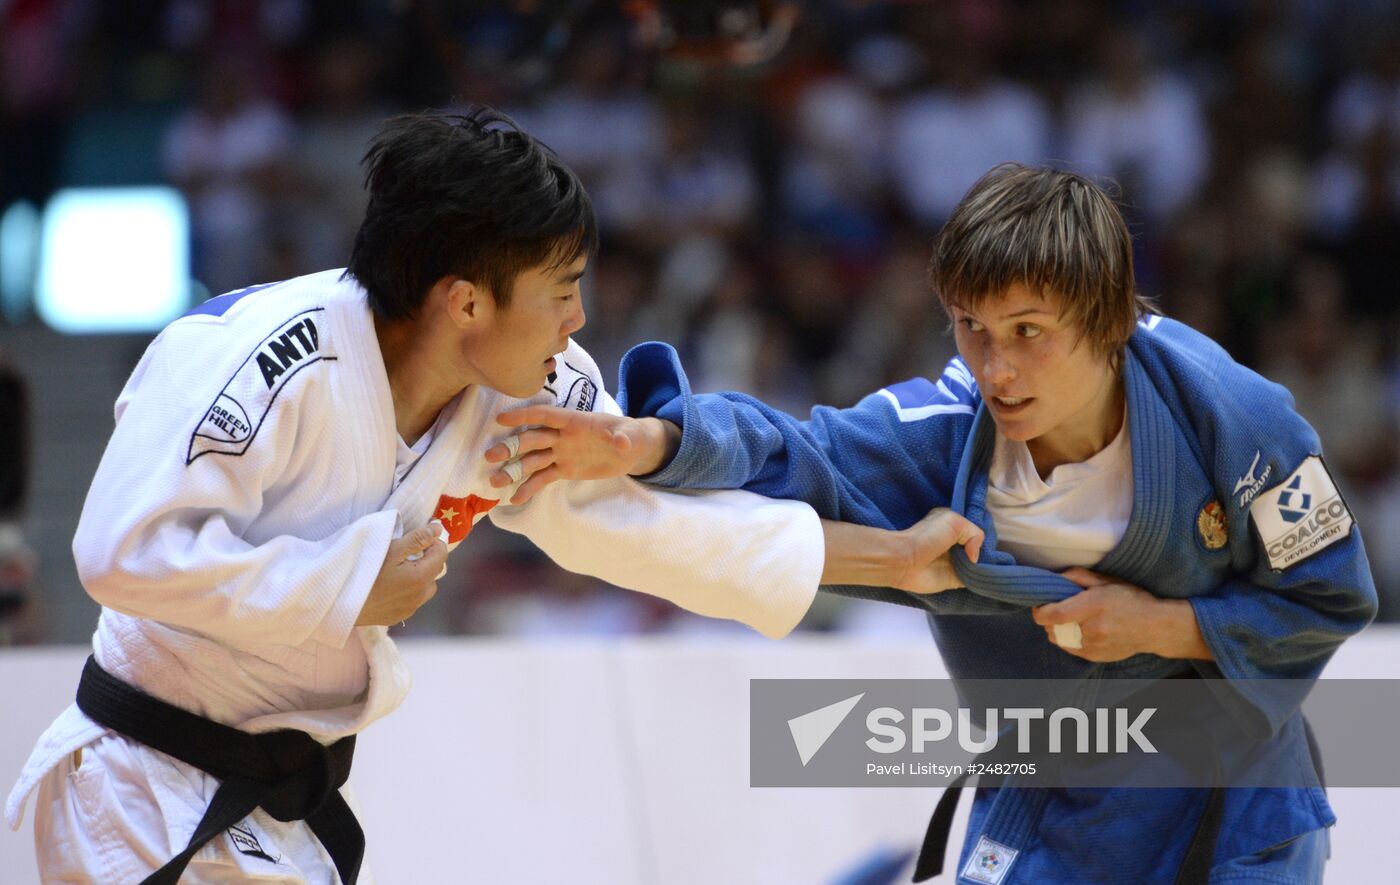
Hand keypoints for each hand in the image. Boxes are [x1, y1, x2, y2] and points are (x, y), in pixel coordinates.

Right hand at [355, 522, 448, 625]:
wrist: (341, 601)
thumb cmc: (366, 570)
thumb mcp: (391, 549)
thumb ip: (417, 539)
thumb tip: (438, 529)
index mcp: (422, 577)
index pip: (441, 554)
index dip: (433, 542)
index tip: (419, 538)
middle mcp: (421, 595)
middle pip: (435, 572)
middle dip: (427, 559)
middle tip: (406, 553)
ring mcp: (411, 608)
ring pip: (425, 588)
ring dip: (419, 577)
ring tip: (399, 570)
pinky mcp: (399, 616)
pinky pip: (413, 600)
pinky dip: (409, 591)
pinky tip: (391, 586)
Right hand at [485, 405, 678, 504]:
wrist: (632, 450)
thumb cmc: (630, 435)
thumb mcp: (631, 435)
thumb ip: (624, 437)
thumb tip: (622, 441)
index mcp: (574, 421)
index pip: (545, 415)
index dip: (524, 416)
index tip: (501, 419)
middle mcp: (562, 436)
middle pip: (531, 439)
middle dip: (511, 446)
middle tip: (490, 456)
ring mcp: (561, 453)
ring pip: (532, 461)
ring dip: (513, 470)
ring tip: (495, 482)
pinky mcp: (564, 470)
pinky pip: (543, 479)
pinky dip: (529, 488)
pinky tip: (515, 499)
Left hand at [893, 508, 983, 595]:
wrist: (905, 560)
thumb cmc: (926, 537)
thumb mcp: (954, 521)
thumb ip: (975, 533)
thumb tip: (974, 557)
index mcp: (952, 526)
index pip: (974, 530)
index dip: (979, 535)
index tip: (983, 538)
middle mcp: (955, 544)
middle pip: (979, 548)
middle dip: (984, 551)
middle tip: (987, 553)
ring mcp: (956, 562)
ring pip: (979, 564)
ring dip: (983, 566)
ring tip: (983, 565)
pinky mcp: (955, 579)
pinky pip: (973, 579)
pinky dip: (979, 578)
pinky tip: (982, 576)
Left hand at [1031, 568, 1211, 661]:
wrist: (1154, 627)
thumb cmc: (1131, 599)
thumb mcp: (1106, 581)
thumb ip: (1077, 576)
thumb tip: (1054, 577)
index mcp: (1094, 605)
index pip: (1055, 614)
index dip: (1040, 611)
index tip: (1039, 606)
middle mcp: (1093, 628)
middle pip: (1053, 628)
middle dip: (1049, 619)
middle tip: (1057, 610)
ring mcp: (1094, 646)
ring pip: (1059, 640)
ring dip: (1057, 630)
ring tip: (1070, 620)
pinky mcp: (1096, 657)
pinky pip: (1070, 649)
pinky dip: (1069, 640)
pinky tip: (1080, 630)